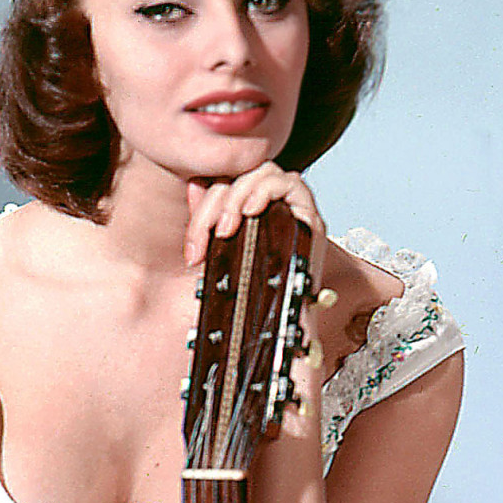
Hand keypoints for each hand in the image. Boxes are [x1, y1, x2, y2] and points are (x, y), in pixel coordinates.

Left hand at [185, 165, 334, 427]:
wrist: (279, 331)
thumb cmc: (251, 301)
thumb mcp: (219, 264)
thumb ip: (208, 232)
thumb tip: (192, 196)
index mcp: (247, 216)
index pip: (222, 188)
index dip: (201, 210)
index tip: (193, 251)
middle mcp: (270, 209)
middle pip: (238, 177)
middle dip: (214, 207)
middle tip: (207, 240)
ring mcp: (291, 210)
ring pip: (262, 171)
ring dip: (238, 195)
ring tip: (229, 228)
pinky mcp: (310, 216)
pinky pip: (289, 181)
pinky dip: (265, 190)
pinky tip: (250, 212)